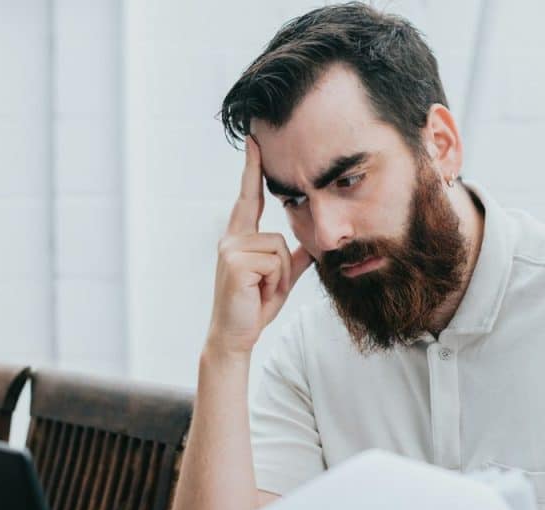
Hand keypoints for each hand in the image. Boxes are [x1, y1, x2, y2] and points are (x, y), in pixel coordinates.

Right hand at [206, 136, 312, 355]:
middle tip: (263, 291)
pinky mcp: (237, 262)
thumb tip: (312, 243)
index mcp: (240, 237)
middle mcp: (231, 238)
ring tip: (260, 292)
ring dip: (278, 278)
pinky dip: (273, 283)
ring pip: (279, 249)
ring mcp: (231, 249)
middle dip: (280, 269)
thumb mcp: (279, 277)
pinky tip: (256, 293)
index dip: (252, 169)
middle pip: (278, 235)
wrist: (236, 334)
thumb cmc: (254, 306)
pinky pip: (274, 262)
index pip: (249, 197)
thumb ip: (293, 257)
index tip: (254, 140)